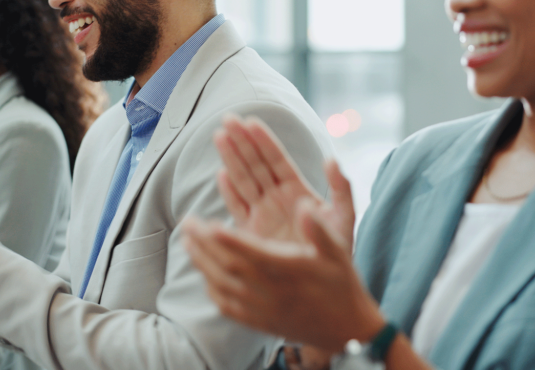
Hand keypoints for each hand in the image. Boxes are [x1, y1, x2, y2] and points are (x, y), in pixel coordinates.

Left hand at [183, 198, 381, 352]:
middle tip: (187, 222)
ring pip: (223, 286)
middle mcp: (273, 292)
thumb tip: (304, 204)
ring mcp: (263, 310)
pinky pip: (227, 306)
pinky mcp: (259, 323)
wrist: (347, 330)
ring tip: (188, 243)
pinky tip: (204, 274)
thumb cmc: (342, 285)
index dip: (227, 239)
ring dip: (202, 262)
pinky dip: (211, 288)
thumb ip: (318, 228)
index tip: (207, 223)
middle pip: (229, 267)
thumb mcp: (338, 252)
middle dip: (205, 244)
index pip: (251, 253)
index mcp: (290, 271)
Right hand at [215, 115, 353, 245]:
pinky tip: (222, 174)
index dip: (264, 141)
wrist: (323, 286)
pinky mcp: (252, 234)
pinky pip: (238, 208)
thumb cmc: (337, 251)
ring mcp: (262, 214)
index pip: (277, 160)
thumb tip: (331, 159)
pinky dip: (229, 192)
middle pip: (255, 164)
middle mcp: (276, 198)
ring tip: (219, 135)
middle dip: (241, 141)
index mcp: (296, 190)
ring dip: (231, 158)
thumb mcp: (344, 218)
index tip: (250, 121)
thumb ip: (341, 188)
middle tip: (227, 118)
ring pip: (243, 180)